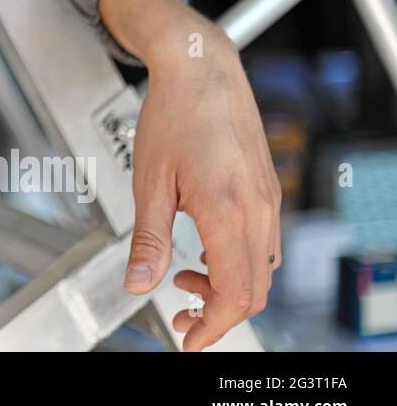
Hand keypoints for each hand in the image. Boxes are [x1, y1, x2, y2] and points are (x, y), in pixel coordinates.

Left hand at [99, 0, 281, 350]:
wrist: (200, 69)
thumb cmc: (173, 114)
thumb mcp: (149, 182)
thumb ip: (149, 240)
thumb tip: (139, 283)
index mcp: (228, 212)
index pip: (235, 294)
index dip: (212, 325)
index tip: (188, 336)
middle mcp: (257, 209)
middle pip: (254, 290)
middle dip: (218, 312)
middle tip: (180, 313)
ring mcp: (267, 198)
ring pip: (262, 268)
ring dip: (228, 286)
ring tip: (185, 277)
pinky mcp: (266, 188)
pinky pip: (263, 242)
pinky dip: (238, 260)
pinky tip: (205, 249)